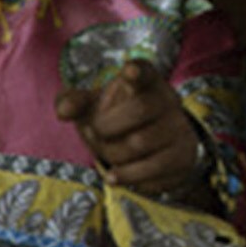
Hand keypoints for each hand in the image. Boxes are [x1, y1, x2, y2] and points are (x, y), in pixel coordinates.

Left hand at [55, 59, 203, 194]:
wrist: (156, 148)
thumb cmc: (118, 120)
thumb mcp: (95, 107)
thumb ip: (74, 103)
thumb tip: (63, 111)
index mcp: (145, 82)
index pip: (144, 71)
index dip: (137, 71)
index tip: (128, 70)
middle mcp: (167, 100)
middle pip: (138, 110)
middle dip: (106, 127)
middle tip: (95, 133)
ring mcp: (178, 128)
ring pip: (139, 143)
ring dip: (112, 153)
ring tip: (107, 154)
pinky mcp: (182, 155)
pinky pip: (150, 169)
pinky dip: (126, 175)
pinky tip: (114, 176)